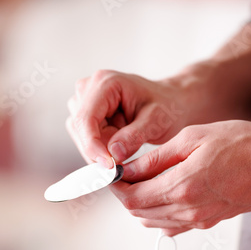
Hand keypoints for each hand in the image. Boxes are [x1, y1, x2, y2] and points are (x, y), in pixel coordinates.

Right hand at [66, 70, 187, 167]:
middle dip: (100, 149)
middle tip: (126, 156)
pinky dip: (102, 147)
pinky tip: (121, 142)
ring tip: (128, 140)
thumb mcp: (157, 121)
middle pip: (80, 129)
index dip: (93, 145)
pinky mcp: (86, 113)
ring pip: (81, 136)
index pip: (86, 119)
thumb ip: (134, 136)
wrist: (170, 103)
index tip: (109, 166)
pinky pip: (85, 139)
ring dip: (102, 148)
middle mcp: (89, 88)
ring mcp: (84, 100)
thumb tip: (113, 154)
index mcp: (106, 83)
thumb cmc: (167, 106)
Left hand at [110, 120, 250, 235]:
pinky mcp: (208, 222)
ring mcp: (199, 220)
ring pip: (153, 222)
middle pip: (139, 212)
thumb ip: (158, 157)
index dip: (116, 186)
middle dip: (125, 194)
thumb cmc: (244, 144)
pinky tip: (165, 193)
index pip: (132, 197)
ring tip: (143, 180)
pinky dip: (159, 214)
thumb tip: (130, 169)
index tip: (112, 173)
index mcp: (181, 186)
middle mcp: (187, 210)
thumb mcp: (194, 138)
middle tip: (125, 174)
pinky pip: (172, 226)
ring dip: (141, 204)